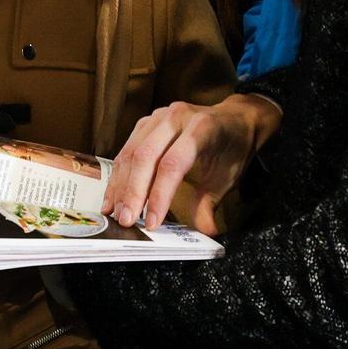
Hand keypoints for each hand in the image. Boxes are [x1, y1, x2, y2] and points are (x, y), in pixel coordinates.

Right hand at [104, 93, 281, 235]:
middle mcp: (176, 118)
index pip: (173, 164)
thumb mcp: (227, 177)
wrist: (234, 118)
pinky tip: (114, 196)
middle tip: (127, 220)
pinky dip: (118, 176)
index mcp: (202, 128)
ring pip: (131, 153)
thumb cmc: (231, 148)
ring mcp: (158, 118)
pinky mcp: (145, 123)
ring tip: (116, 212)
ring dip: (121, 186)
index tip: (152, 222)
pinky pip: (126, 150)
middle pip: (145, 156)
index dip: (160, 195)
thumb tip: (205, 231)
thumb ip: (210, 204)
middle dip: (133, 192)